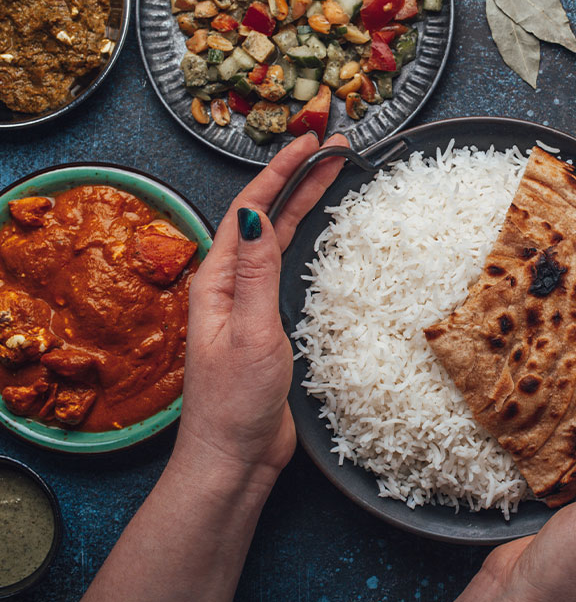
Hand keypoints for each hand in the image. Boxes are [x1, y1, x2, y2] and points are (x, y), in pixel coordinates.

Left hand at [174, 132, 348, 482]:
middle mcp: (231, 284)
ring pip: (278, 239)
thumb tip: (259, 216)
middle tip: (331, 149)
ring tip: (330, 176)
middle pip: (266, 216)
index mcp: (218, 281)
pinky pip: (287, 268)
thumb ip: (256, 275)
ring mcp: (249, 303)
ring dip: (301, 204)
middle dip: (296, 179)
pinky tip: (320, 233)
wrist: (233, 456)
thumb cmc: (235, 404)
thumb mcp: (251, 334)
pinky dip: (306, 241)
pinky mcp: (268, 323)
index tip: (311, 144)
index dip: (280, 173)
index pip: (250, 210)